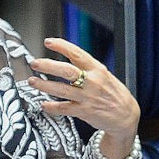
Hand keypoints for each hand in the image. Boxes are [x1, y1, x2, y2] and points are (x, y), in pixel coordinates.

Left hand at [28, 37, 139, 158]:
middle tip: (35, 63)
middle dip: (48, 66)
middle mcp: (92, 82)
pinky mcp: (85, 112)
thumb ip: (87, 67)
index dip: (61, 46)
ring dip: (44, 86)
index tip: (48, 42)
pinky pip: (64, 108)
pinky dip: (52, 107)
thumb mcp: (104, 75)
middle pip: (67, 71)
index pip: (77, 54)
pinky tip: (43, 105)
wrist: (126, 116)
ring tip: (32, 82)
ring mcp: (88, 97)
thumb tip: (68, 55)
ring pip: (62, 90)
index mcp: (97, 70)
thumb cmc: (113, 93)